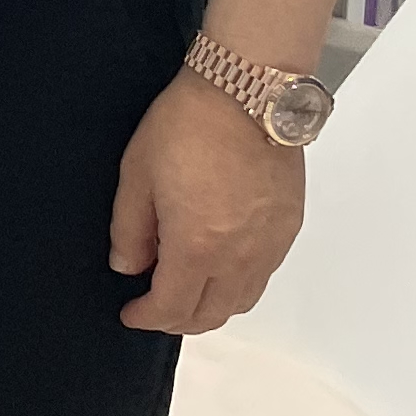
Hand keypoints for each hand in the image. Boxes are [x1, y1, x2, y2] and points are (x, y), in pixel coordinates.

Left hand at [111, 69, 306, 332]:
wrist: (245, 96)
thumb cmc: (186, 127)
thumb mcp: (137, 174)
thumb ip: (129, 229)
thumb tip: (127, 266)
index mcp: (197, 247)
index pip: (172, 307)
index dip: (147, 317)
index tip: (131, 314)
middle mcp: (239, 257)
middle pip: (211, 315)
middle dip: (177, 320)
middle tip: (155, 308)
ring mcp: (269, 246)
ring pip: (241, 301)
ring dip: (211, 307)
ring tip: (185, 291)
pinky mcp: (288, 229)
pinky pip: (263, 276)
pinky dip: (238, 285)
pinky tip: (220, 268)